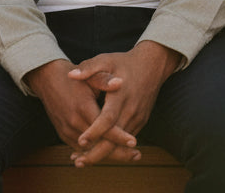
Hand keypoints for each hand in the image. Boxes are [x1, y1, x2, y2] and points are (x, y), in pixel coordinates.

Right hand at [26, 59, 139, 164]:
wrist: (51, 81)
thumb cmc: (76, 78)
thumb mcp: (91, 74)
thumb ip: (105, 80)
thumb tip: (119, 82)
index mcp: (83, 107)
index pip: (103, 128)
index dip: (119, 136)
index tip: (134, 141)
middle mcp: (74, 123)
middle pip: (97, 144)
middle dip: (117, 152)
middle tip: (136, 155)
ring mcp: (67, 131)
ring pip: (89, 150)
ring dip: (107, 154)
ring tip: (128, 156)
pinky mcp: (64, 134)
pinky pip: (81, 148)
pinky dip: (95, 152)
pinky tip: (111, 153)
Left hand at [66, 42, 180, 165]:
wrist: (153, 64)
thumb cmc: (125, 62)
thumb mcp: (107, 60)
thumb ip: (89, 68)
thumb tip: (71, 75)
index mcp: (121, 94)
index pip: (108, 118)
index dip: (95, 131)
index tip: (80, 140)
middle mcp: (131, 108)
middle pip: (114, 138)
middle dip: (96, 153)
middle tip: (78, 162)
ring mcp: (138, 116)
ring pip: (121, 143)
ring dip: (103, 154)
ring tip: (81, 162)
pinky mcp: (141, 120)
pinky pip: (126, 139)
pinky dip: (112, 148)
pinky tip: (96, 153)